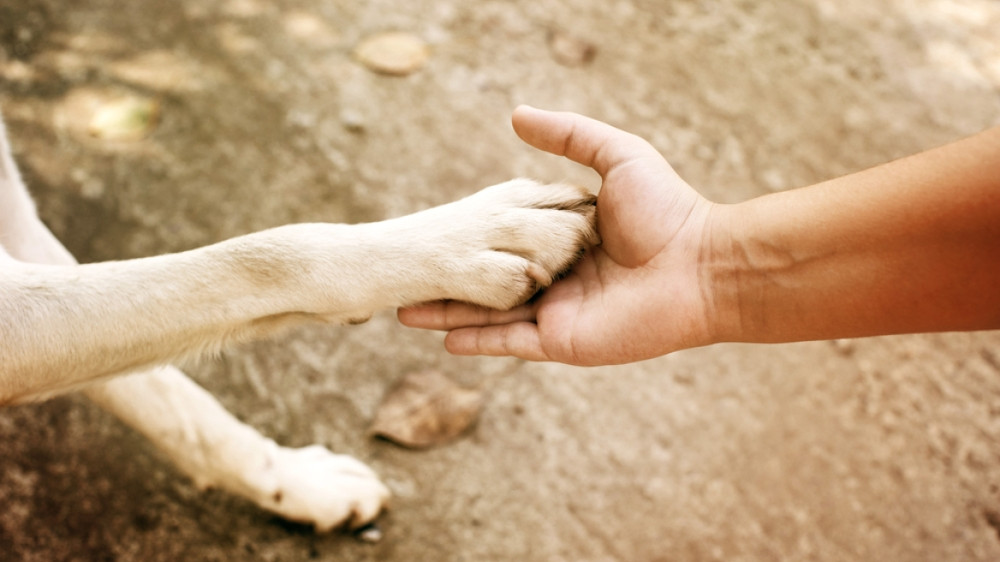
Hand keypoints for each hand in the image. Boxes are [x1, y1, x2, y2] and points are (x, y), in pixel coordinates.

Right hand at [398, 106, 718, 364]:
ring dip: (450, 313)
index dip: (472, 241)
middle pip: (489, 281)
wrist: (700, 265)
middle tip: (408, 277)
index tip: (437, 235)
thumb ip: (569, 136)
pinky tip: (443, 338)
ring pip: (491, 314)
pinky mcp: (563, 342)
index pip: (507, 241)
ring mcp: (559, 312)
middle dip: (448, 282)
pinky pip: (511, 341)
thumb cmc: (666, 209)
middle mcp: (558, 278)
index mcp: (567, 240)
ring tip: (405, 312)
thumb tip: (516, 114)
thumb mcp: (617, 156)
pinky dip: (478, 340)